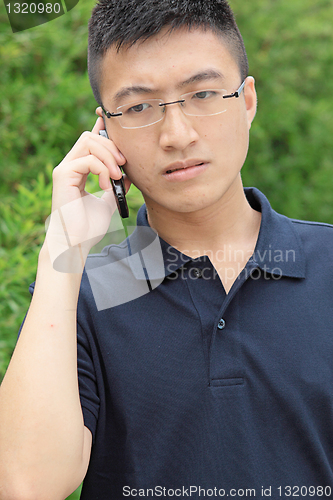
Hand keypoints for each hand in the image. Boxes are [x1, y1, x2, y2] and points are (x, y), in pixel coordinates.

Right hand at [45, 114, 130, 272]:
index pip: (90, 140)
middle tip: (124, 166)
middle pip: (90, 136)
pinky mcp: (63, 175)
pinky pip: (87, 159)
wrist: (76, 243)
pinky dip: (102, 169)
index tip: (118, 129)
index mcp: (78, 169)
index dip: (103, 129)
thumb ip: (115, 186)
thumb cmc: (88, 227)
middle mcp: (69, 165)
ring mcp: (65, 169)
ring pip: (88, 142)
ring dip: (108, 156)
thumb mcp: (108, 202)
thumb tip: (129, 174)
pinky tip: (106, 185)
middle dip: (112, 146)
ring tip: (117, 176)